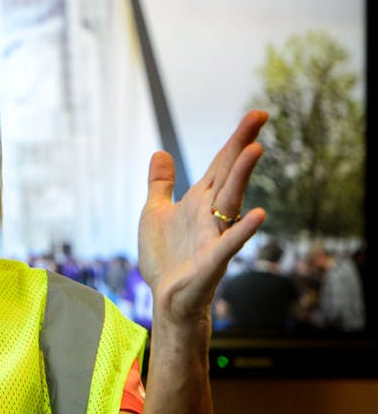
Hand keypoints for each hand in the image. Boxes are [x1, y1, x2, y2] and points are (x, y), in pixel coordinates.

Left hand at [138, 110, 267, 329]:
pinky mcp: (211, 261)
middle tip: (259, 116)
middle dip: (241, 145)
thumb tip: (160, 152)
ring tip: (255, 150)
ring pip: (231, 201)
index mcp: (198, 200)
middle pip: (229, 173)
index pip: (220, 163)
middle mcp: (210, 213)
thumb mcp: (154, 212)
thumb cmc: (165, 258)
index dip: (235, 139)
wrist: (166, 299)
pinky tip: (258, 214)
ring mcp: (213, 235)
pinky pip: (230, 243)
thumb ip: (160, 184)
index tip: (255, 114)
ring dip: (241, 176)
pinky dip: (243, 229)